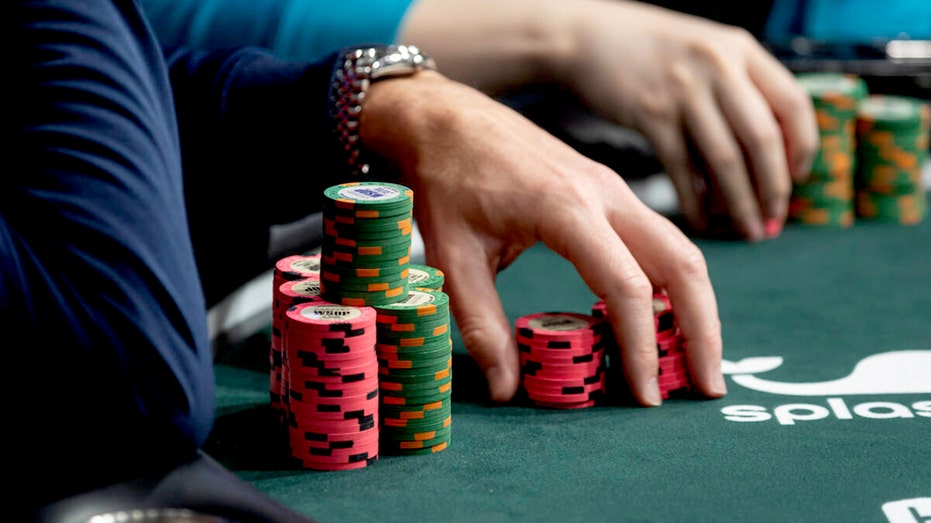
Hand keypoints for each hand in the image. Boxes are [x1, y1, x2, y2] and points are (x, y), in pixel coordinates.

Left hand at [361, 70, 726, 405]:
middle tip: (706, 388)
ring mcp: (612, 188)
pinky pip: (657, 238)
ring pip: (679, 249)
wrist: (444, 118)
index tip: (644, 396)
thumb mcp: (451, 256)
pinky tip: (660, 319)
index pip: (627, 287)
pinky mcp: (608, 190)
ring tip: (696, 360)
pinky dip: (671, 282)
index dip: (641, 347)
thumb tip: (505, 389)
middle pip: (682, 264)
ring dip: (695, 305)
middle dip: (703, 330)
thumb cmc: (445, 180)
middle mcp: (604, 194)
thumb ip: (481, 323)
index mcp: (566, 208)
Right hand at [556, 0, 818, 239]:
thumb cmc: (650, 51)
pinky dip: (694, 200)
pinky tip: (700, 220)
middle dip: (773, 189)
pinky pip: (682, 168)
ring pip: (725, 160)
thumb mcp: (706, 52)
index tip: (798, 180)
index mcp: (740, 49)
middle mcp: (718, 66)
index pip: (792, 105)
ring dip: (740, 204)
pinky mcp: (650, 114)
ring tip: (747, 231)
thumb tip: (770, 153)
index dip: (802, 148)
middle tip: (773, 222)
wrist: (589, 37)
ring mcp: (684, 91)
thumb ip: (738, 88)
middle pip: (762, 140)